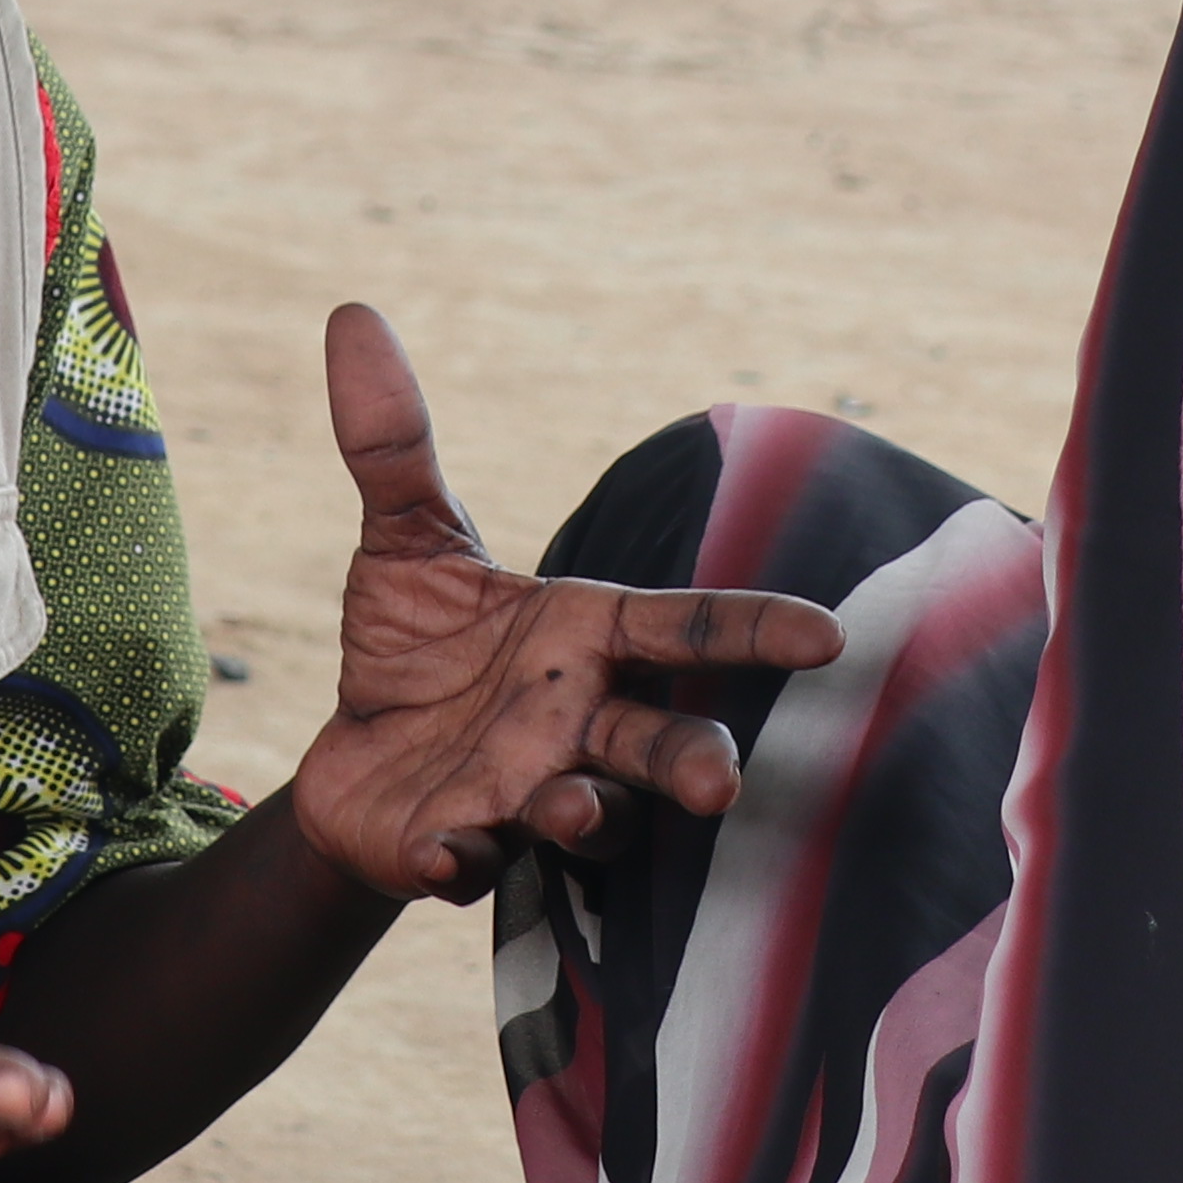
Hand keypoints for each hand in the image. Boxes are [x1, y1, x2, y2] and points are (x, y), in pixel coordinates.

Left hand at [295, 305, 832, 899]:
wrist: (356, 756)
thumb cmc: (419, 646)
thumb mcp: (406, 540)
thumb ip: (392, 447)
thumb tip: (352, 315)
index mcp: (588, 638)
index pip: (686, 625)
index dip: (757, 630)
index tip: (830, 636)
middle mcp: (578, 723)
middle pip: (662, 742)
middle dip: (694, 761)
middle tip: (720, 783)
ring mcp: (524, 795)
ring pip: (587, 814)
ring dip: (584, 814)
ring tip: (569, 808)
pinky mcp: (458, 851)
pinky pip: (470, 867)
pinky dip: (458, 864)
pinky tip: (437, 855)